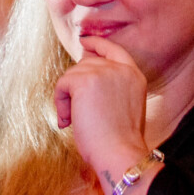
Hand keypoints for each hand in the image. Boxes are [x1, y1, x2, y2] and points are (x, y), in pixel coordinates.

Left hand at [54, 36, 151, 184]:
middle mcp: (121, 69)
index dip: (97, 43)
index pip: (114, 50)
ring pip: (72, 75)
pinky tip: (68, 120)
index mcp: (133, 75)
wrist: (119, 152)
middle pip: (86, 63)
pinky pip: (62, 84)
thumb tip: (84, 79)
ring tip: (75, 121)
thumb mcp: (123, 106)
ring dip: (67, 99)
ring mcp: (104, 72)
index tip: (85, 42)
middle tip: (76, 113)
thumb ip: (111, 88)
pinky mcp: (85, 80)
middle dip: (76, 85)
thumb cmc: (119, 140)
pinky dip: (60, 103)